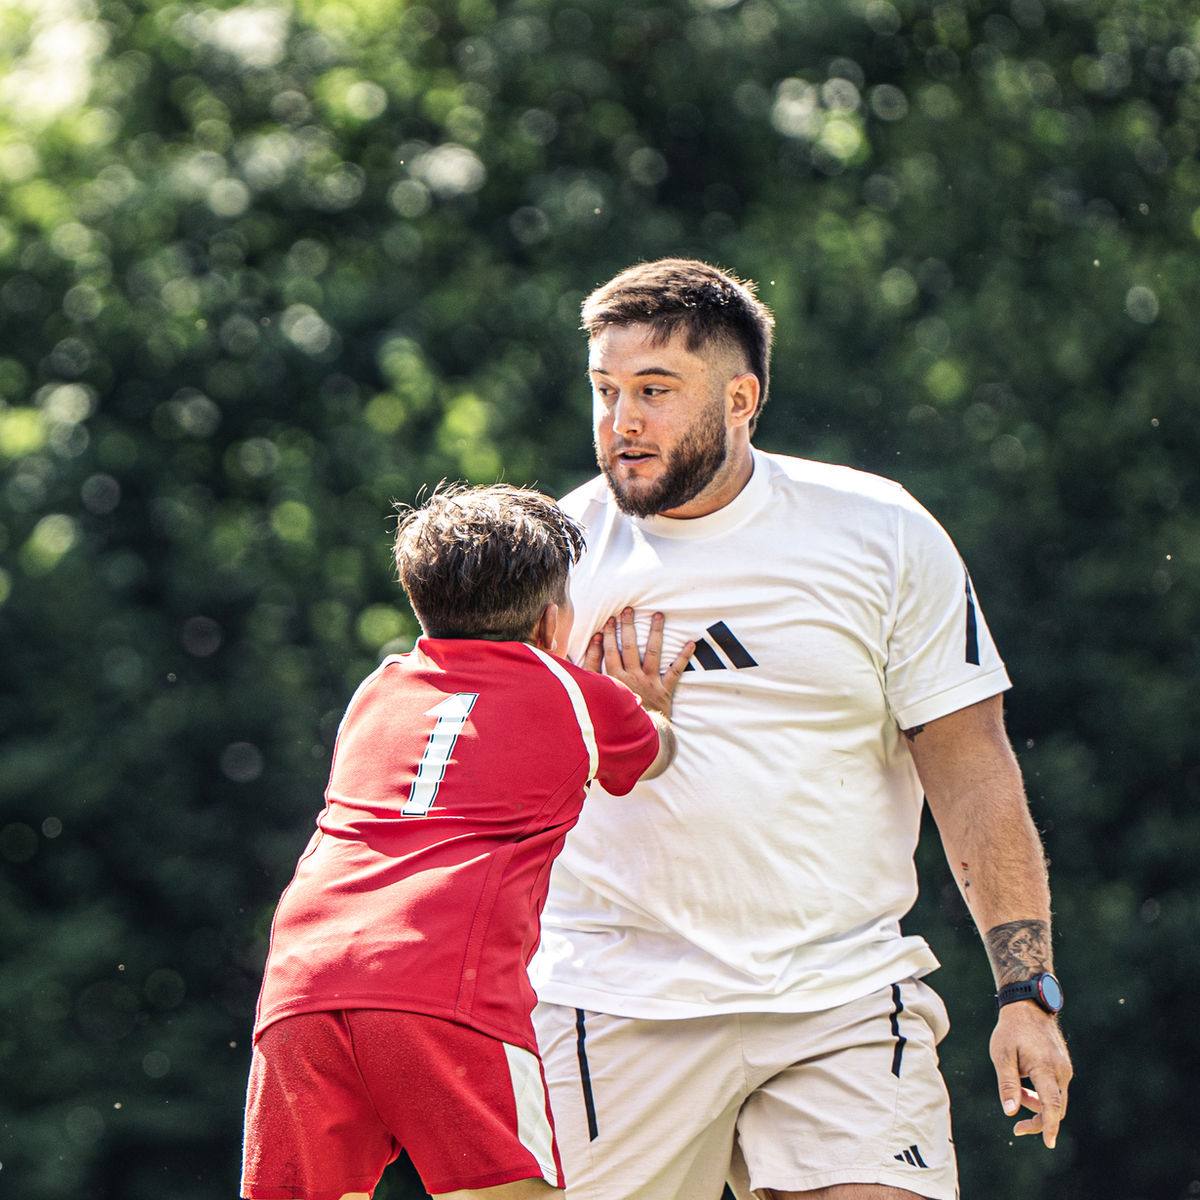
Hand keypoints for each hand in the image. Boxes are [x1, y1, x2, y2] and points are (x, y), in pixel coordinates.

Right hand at [582, 608, 692, 716]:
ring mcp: (649, 683)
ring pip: (652, 653)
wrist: (633, 741)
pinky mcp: (664, 691)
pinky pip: (675, 672)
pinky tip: (691, 643)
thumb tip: (590, 647)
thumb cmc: (612, 719)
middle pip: (630, 647)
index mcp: (614, 679)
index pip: (610, 651)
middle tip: (628, 610)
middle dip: (628, 627)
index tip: (609, 620)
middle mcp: (632, 678)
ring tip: (658, 615)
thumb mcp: (594, 697)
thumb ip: (589, 672)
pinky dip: (683, 658)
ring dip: (655, 633)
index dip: (610, 635)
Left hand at [989, 1002, 1072, 1147]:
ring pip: (1056, 1099)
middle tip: (1017, 1127)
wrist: (1028, 1006)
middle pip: (1056, 1108)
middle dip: (1038, 1120)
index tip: (1049, 1144)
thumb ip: (1007, 1084)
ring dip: (1037, 1104)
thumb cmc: (1011, 1030)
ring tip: (1017, 1090)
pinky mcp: (1063, 1067)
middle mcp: (1061, 1071)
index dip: (1050, 1126)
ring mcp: (1064, 1069)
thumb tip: (1011, 1111)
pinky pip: (1056, 1089)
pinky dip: (1042, 1094)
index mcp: (1045, 1068)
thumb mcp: (1002, 1055)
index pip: (1052, 1105)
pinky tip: (1025, 1082)